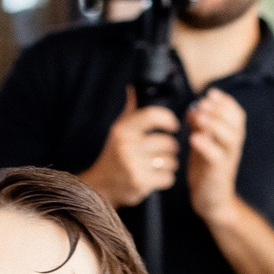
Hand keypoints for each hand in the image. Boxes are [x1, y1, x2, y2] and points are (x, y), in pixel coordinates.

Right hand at [83, 87, 180, 207]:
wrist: (99, 185)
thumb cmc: (114, 154)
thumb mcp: (118, 131)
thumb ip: (130, 111)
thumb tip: (133, 88)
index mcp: (123, 129)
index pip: (152, 115)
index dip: (168, 119)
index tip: (174, 125)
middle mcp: (127, 145)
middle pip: (167, 142)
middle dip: (171, 148)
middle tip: (166, 151)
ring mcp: (133, 165)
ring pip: (170, 161)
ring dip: (169, 164)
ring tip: (160, 164)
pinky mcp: (140, 183)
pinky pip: (168, 178)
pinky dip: (166, 178)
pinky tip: (157, 177)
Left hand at [183, 88, 247, 222]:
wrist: (211, 200)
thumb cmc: (207, 170)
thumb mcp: (204, 143)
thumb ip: (200, 127)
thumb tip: (193, 107)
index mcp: (231, 137)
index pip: (237, 113)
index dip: (226, 101)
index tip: (210, 93)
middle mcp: (233, 146)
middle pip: (236, 121)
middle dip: (219, 109)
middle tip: (203, 103)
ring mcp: (227, 159)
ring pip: (230, 137)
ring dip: (215, 124)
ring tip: (199, 118)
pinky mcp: (218, 172)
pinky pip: (216, 156)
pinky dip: (206, 145)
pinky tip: (193, 138)